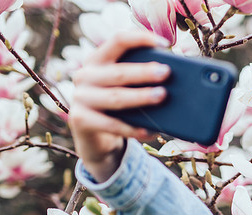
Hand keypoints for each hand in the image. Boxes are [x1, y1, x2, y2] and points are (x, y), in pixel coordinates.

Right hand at [68, 31, 169, 181]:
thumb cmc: (117, 107)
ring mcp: (80, 97)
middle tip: (166, 73)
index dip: (141, 39)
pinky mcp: (80, 119)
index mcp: (98, 59)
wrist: (95, 137)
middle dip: (144, 72)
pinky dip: (132, 128)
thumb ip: (139, 77)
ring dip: (140, 97)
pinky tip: (149, 131)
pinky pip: (111, 125)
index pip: (118, 41)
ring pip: (115, 97)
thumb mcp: (125, 88)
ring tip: (161, 96)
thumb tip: (171, 78)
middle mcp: (85, 75)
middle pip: (118, 72)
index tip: (165, 44)